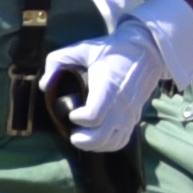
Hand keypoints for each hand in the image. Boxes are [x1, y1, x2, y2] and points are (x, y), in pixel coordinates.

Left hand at [46, 27, 162, 151]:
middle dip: (84, 140)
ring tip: (81, 138)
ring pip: (113, 141)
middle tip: (73, 134)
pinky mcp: (135, 117)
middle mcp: (122, 104)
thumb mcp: (84, 48)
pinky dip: (108, 145)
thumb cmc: (113, 50)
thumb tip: (46, 85)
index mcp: (108, 87)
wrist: (147, 51)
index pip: (94, 115)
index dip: (78, 118)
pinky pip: (122, 140)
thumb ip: (59, 61)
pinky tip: (96, 139)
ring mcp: (130, 113)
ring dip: (95, 145)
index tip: (71, 113)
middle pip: (103, 135)